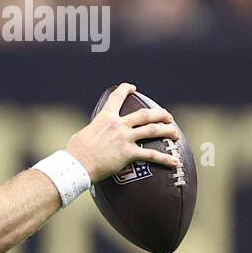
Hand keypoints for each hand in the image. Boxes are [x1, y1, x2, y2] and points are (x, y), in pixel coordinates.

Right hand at [65, 82, 180, 180]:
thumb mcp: (83, 134)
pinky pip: (151, 155)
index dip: (126, 90)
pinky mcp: (128, 153)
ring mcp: (124, 138)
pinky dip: (164, 158)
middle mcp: (117, 125)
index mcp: (105, 118)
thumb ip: (93, 131)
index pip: (116, 98)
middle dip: (160, 114)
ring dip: (167, 131)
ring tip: (176, 134)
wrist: (75, 165)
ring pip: (152, 130)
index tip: (133, 87)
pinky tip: (174, 161)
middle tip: (168, 117)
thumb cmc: (75, 152)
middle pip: (145, 115)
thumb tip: (94, 134)